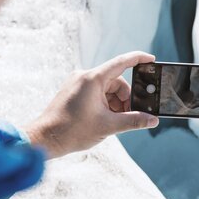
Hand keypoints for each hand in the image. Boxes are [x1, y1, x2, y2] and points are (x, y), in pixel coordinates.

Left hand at [25, 52, 159, 159]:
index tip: (152, 60)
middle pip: (116, 81)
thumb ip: (133, 121)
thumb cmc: (72, 131)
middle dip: (126, 99)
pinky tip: (105, 118)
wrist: (46, 138)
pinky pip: (96, 92)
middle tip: (130, 116)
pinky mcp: (74, 91)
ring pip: (107, 89)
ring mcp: (78, 83)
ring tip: (115, 121)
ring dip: (115, 103)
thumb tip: (152, 120)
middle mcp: (84, 76)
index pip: (121, 62)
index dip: (139, 59)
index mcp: (93, 79)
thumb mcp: (108, 126)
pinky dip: (105, 103)